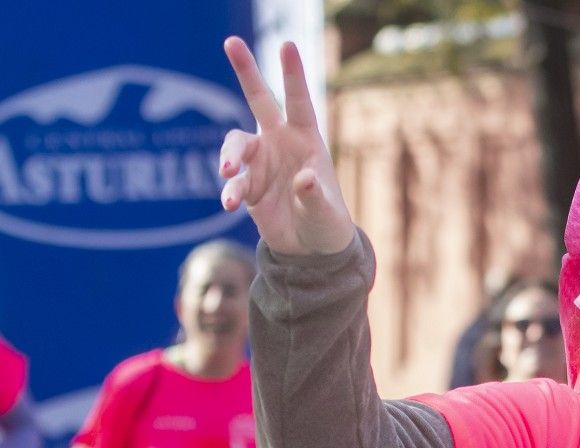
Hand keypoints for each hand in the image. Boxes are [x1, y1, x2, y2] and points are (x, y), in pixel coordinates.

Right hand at [220, 38, 354, 255]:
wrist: (311, 250)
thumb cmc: (327, 223)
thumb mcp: (325, 212)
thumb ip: (314, 195)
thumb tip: (303, 180)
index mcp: (306, 141)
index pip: (298, 102)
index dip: (292, 74)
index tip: (286, 44)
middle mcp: (280, 143)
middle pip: (259, 100)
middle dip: (247, 71)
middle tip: (231, 42)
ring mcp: (260, 161)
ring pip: (235, 145)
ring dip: (230, 157)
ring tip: (229, 174)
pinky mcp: (245, 185)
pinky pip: (232, 182)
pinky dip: (229, 191)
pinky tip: (230, 204)